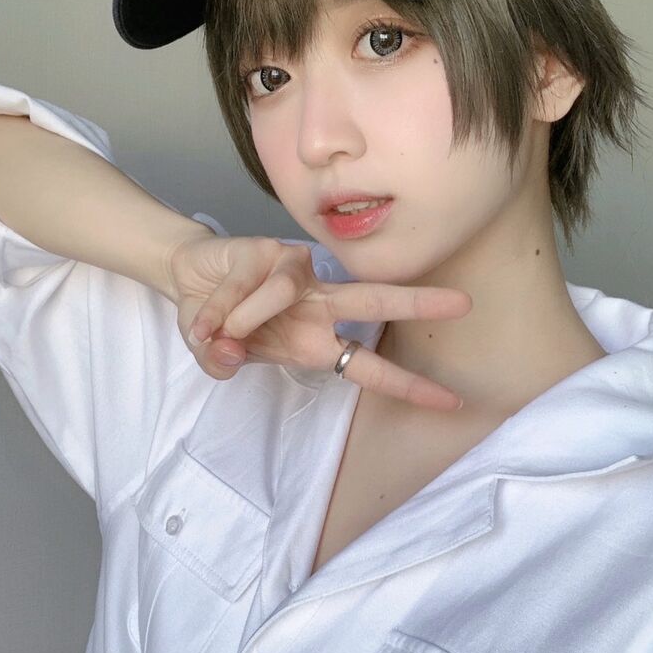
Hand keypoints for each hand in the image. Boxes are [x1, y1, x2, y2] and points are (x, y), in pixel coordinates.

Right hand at [165, 233, 471, 410]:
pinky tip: (206, 316)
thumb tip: (226, 357)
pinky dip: (222, 306)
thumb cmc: (217, 321)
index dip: (408, 386)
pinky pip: (250, 284)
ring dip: (244, 318)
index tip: (452, 401)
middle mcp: (319, 308)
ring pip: (285, 295)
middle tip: (464, 304)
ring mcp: (299, 276)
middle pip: (374, 303)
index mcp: (317, 343)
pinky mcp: (271, 251)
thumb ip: (220, 361)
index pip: (370, 368)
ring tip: (217, 329)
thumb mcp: (218, 353)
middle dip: (417, 303)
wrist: (188, 279)